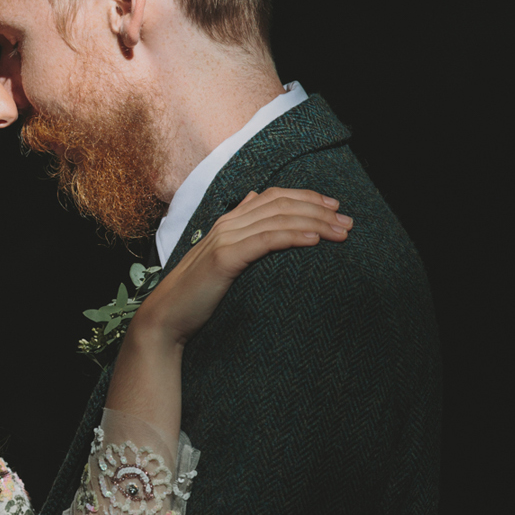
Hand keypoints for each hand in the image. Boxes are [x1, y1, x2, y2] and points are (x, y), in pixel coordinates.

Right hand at [135, 188, 352, 345]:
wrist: (166, 317)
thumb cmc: (196, 294)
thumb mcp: (222, 259)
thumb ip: (239, 232)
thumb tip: (253, 202)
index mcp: (229, 221)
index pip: (274, 196)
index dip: (308, 197)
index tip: (335, 208)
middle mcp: (228, 223)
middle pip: (281, 203)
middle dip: (320, 209)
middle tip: (348, 222)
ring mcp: (225, 238)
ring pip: (278, 218)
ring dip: (315, 222)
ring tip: (341, 232)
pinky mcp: (225, 258)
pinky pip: (266, 240)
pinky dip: (293, 235)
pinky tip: (315, 239)